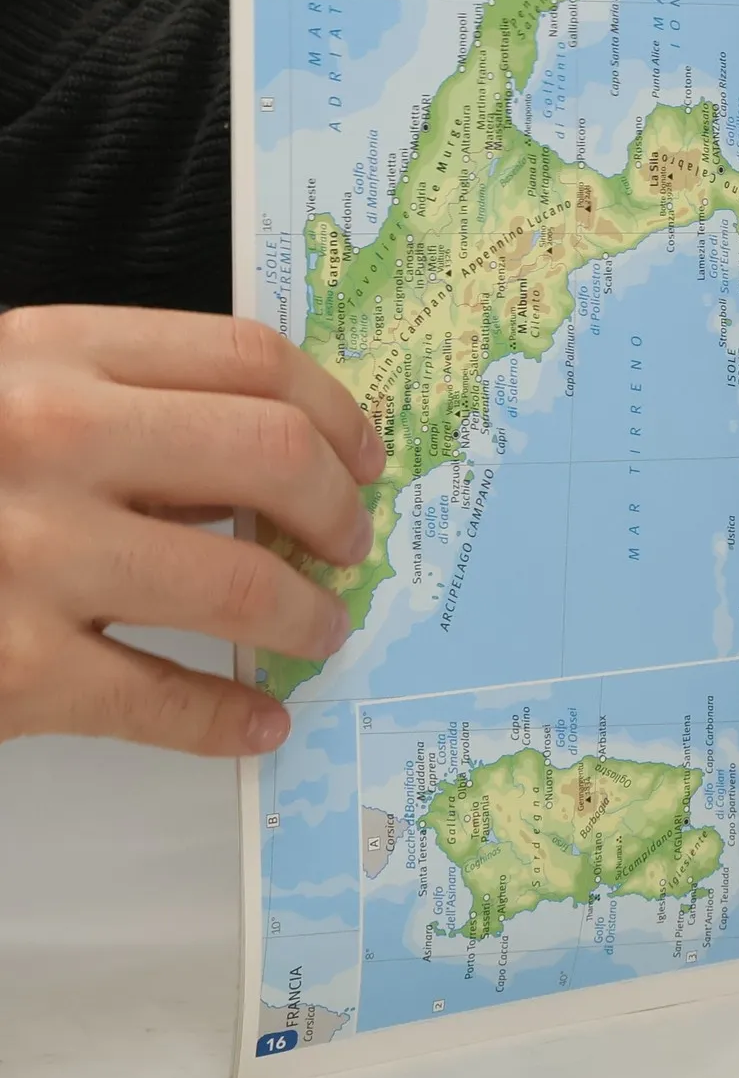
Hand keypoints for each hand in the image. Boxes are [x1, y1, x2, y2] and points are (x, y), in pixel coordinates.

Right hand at [0, 307, 385, 755]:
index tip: (364, 454)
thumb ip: (112, 401)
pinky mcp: (14, 673)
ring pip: (244, 584)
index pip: (249, 359)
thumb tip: (271, 455)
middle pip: (272, 458)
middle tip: (349, 544)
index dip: (335, 410)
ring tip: (322, 629)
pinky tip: (260, 723)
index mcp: (46, 354)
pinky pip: (167, 703)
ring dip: (310, 615)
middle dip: (338, 509)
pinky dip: (231, 719)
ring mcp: (29, 557)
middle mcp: (47, 438)